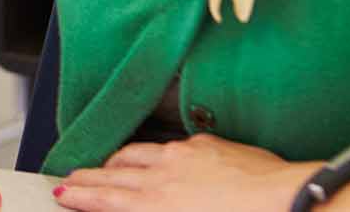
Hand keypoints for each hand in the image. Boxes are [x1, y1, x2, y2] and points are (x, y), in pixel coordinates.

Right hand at [55, 134, 312, 211]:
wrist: (286, 201)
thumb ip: (153, 211)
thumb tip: (138, 206)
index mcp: (156, 205)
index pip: (105, 198)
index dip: (80, 195)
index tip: (63, 192)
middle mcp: (163, 176)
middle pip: (113, 174)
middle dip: (87, 177)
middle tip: (71, 178)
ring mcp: (184, 155)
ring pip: (137, 152)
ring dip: (116, 160)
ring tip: (107, 164)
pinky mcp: (208, 144)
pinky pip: (171, 145)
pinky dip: (156, 152)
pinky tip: (161, 155)